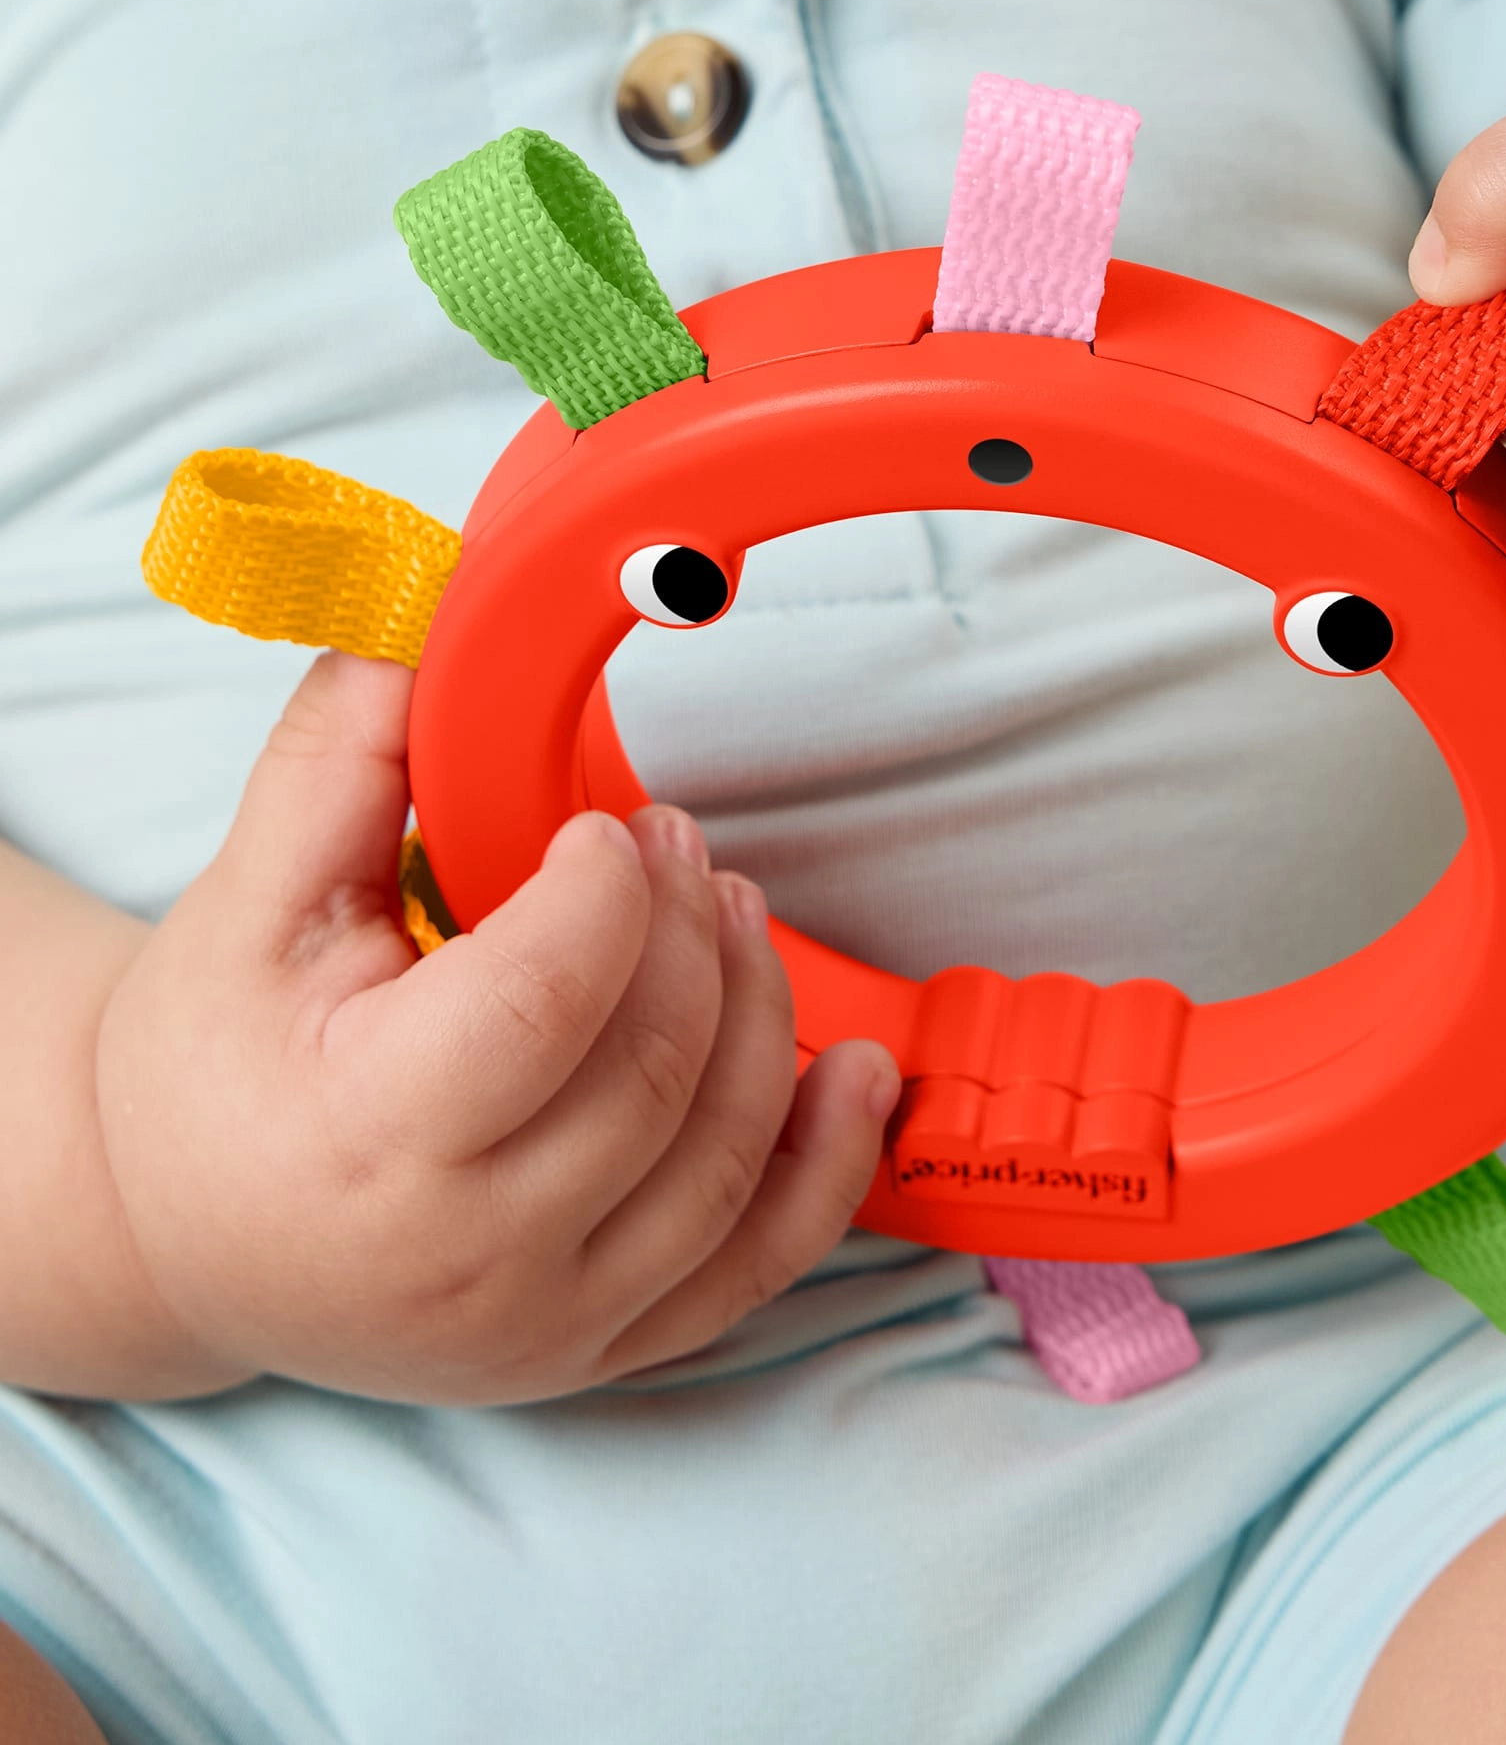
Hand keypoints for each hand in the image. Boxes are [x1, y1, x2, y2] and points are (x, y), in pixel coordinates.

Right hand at [95, 652, 898, 1404]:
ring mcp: (547, 1324)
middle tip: (678, 846)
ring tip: (731, 920)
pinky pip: (757, 1268)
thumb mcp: (244, 903)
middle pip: (656, 1070)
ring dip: (763, 1012)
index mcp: (362, 1136)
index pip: (549, 998)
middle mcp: (466, 1258)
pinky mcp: (600, 1348)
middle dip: (692, 930)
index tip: (607, 830)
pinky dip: (828, 1166)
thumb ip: (342, 761)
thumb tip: (434, 625)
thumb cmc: (212, 1069)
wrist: (182, 1235)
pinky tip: (855, 1075)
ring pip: (724, 1157)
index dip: (609, 890)